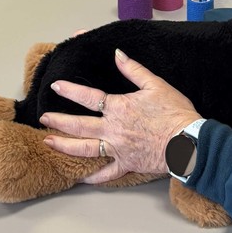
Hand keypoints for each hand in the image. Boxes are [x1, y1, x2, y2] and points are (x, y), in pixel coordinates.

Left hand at [40, 50, 201, 183]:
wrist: (188, 141)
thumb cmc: (174, 113)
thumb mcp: (155, 85)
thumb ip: (134, 70)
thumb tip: (118, 54)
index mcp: (119, 108)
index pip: (88, 97)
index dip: (70, 91)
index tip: (56, 86)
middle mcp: (112, 129)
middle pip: (78, 125)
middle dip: (58, 121)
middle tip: (43, 119)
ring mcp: (117, 149)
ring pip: (84, 149)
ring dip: (64, 146)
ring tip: (49, 143)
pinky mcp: (126, 164)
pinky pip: (106, 173)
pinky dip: (93, 177)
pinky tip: (82, 178)